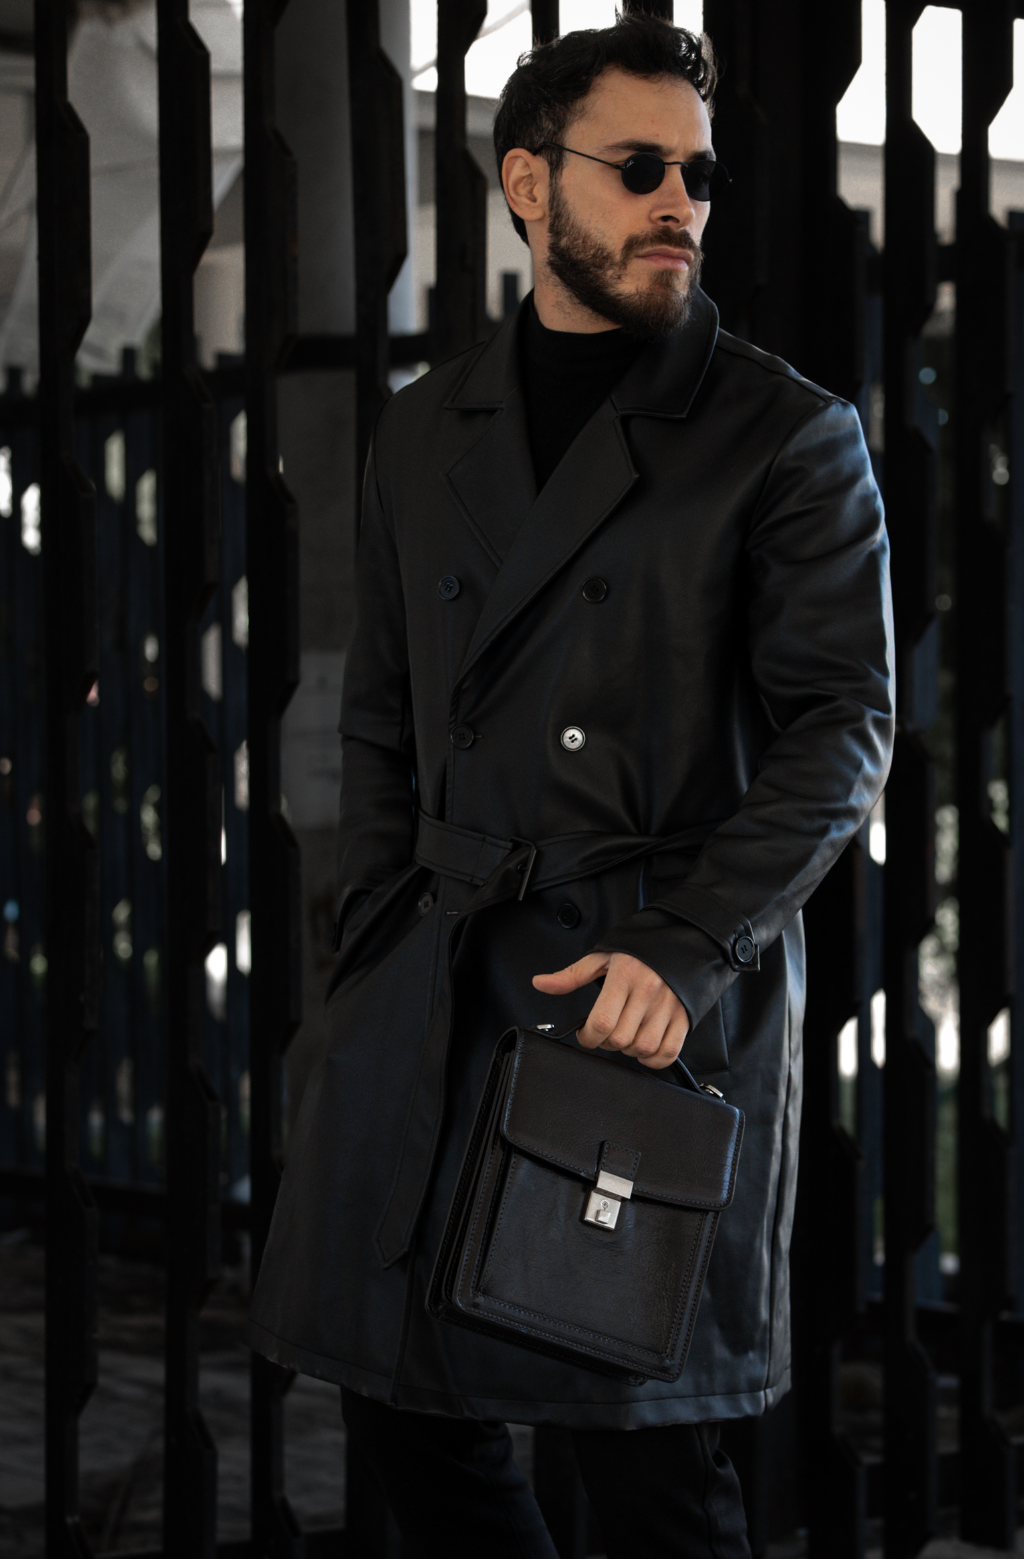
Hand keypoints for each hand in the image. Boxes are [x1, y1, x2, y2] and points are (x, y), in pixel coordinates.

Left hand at [532, 952, 689, 1069]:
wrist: (682, 939)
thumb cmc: (639, 949)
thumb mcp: (603, 957)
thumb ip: (571, 975)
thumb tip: (540, 983)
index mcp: (625, 976)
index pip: (602, 1022)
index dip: (588, 1037)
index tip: (585, 1034)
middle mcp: (648, 992)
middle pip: (620, 1039)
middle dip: (606, 1043)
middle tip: (605, 1033)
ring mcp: (669, 1006)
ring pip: (643, 1047)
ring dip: (629, 1050)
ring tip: (625, 1037)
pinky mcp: (684, 1017)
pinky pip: (669, 1051)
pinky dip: (654, 1059)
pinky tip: (644, 1048)